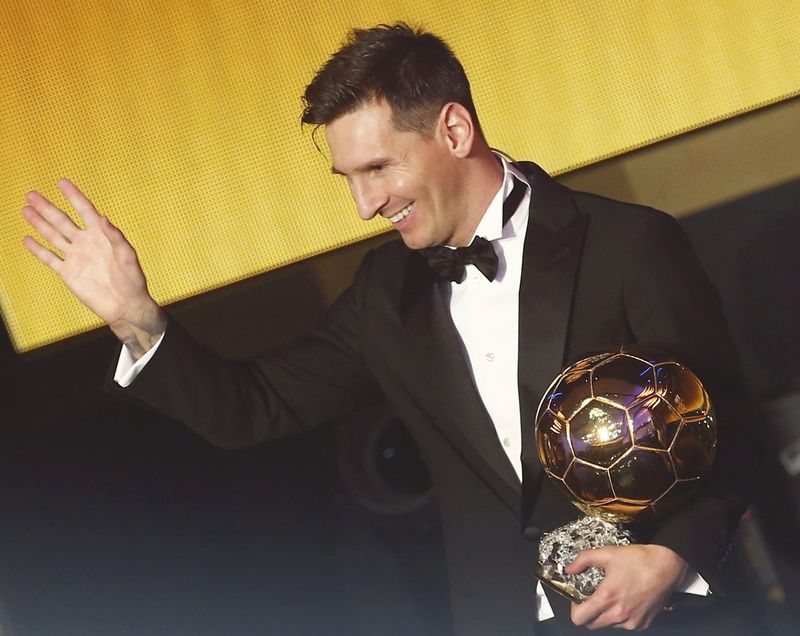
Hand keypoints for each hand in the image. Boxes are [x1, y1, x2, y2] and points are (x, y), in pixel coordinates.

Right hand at [22, 178, 165, 357]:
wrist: (125, 306)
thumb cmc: (133, 280)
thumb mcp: (128, 256)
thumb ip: (115, 236)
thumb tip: (102, 217)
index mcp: (101, 235)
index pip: (85, 211)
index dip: (74, 196)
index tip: (62, 182)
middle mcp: (86, 243)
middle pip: (62, 221)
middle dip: (47, 208)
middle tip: (31, 194)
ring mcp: (76, 257)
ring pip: (53, 236)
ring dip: (39, 223)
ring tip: (26, 209)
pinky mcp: (68, 273)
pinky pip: (49, 258)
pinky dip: (38, 249)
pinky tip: (27, 239)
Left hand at [566, 544, 686, 629]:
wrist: (667, 566)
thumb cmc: (640, 560)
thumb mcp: (607, 553)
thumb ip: (583, 560)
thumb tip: (569, 568)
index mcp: (607, 598)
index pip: (580, 618)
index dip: (574, 609)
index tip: (578, 599)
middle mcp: (619, 614)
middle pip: (591, 624)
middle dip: (588, 612)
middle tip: (592, 597)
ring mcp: (632, 621)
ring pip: (608, 625)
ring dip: (604, 615)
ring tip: (611, 596)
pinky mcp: (643, 623)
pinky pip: (624, 625)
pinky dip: (620, 616)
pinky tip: (624, 600)